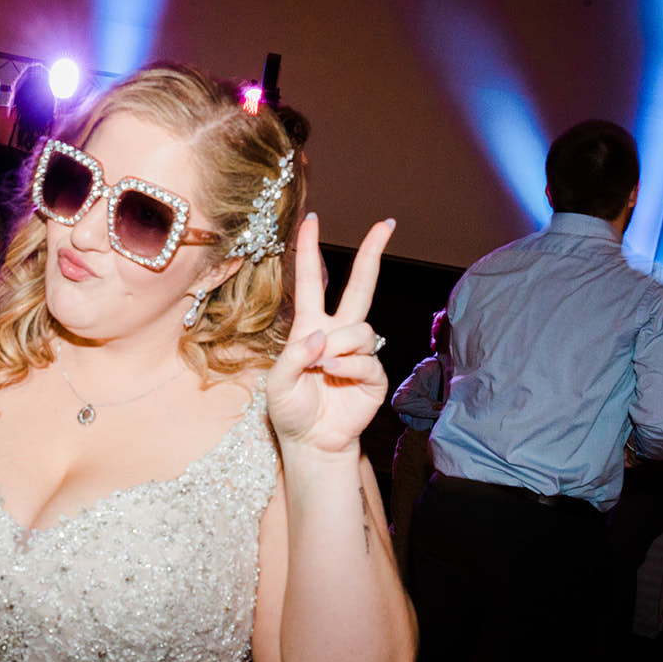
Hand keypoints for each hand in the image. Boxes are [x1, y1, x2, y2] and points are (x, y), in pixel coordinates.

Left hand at [268, 214, 396, 456]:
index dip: (309, 250)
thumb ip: (293, 358)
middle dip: (372, 253)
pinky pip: (366, 359)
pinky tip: (335, 377)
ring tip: (322, 367)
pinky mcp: (374, 374)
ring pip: (361, 328)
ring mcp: (358, 353)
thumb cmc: (291, 410)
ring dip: (339, 345)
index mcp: (310, 327)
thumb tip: (323, 338)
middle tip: (385, 224)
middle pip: (360, 286)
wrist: (311, 442)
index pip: (311, 281)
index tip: (311, 219)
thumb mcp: (277, 383)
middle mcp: (337, 334)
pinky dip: (347, 366)